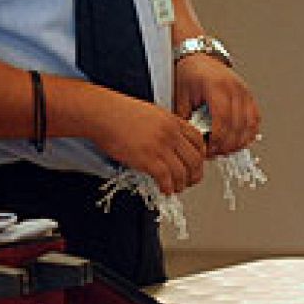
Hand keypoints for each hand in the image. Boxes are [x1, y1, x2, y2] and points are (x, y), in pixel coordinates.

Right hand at [92, 95, 206, 194]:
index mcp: (172, 120)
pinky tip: (163, 190)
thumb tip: (169, 145)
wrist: (102, 114)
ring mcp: (160, 146)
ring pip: (183, 172)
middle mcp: (170, 133)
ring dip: (181, 184)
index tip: (195, 164)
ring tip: (175, 188)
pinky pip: (166, 179)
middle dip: (195, 174)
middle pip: (195, 159)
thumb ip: (164, 127)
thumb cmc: (119, 113)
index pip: (198, 140)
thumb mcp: (150, 114)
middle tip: (190, 181)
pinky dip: (167, 188)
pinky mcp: (148, 158)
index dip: (200, 156)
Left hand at [173, 55, 260, 156]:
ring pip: (250, 126)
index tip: (208, 149)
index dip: (216, 140)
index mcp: (216, 86)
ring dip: (238, 142)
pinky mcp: (249, 95)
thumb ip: (186, 118)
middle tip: (214, 152)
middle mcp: (234, 88)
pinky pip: (255, 119)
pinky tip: (237, 139)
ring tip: (224, 148)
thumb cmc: (189, 73)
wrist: (198, 57)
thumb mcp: (181, 95)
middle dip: (226, 145)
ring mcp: (244, 91)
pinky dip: (248, 133)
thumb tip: (192, 140)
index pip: (222, 121)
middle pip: (238, 127)